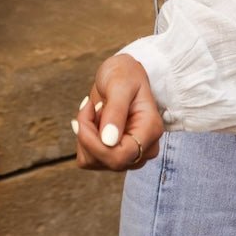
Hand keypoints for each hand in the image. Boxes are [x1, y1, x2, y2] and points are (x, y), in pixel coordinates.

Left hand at [73, 53, 164, 172]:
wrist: (122, 75)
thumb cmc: (125, 74)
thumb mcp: (120, 84)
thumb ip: (116, 111)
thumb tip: (108, 141)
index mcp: (150, 130)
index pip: (122, 156)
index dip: (96, 144)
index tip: (87, 112)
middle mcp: (143, 148)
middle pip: (108, 161)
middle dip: (88, 134)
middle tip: (88, 106)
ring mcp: (129, 155)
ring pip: (94, 161)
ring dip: (85, 134)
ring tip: (94, 109)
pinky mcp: (114, 155)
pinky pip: (88, 158)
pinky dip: (84, 138)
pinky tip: (92, 120)